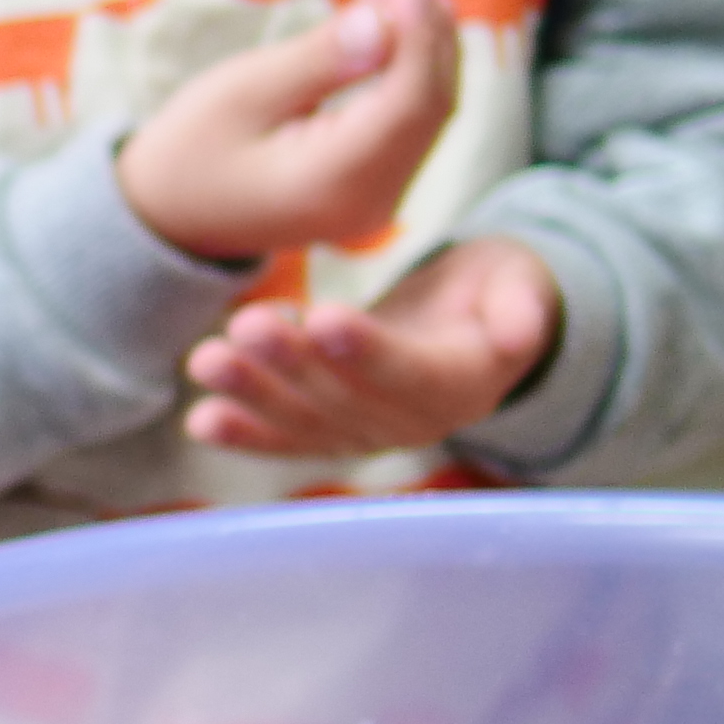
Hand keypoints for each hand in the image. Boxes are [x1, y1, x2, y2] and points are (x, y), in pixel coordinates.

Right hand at [114, 0, 458, 266]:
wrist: (168, 216)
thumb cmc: (191, 151)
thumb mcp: (242, 92)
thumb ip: (320, 58)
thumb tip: (384, 19)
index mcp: (334, 184)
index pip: (408, 103)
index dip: (416, 34)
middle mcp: (370, 203)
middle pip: (429, 105)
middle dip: (422, 30)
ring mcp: (378, 202)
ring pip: (427, 110)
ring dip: (419, 44)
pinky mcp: (375, 187)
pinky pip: (408, 122)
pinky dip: (405, 70)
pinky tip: (395, 24)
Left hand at [183, 235, 561, 460]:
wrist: (475, 322)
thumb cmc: (497, 289)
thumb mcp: (520, 283)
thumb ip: (521, 306)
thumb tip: (522, 335)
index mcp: (464, 385)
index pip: (409, 374)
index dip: (367, 352)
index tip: (324, 319)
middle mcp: (414, 423)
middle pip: (345, 400)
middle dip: (292, 365)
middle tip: (245, 326)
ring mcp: (370, 435)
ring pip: (307, 421)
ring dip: (252, 395)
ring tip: (206, 362)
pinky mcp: (335, 434)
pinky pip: (287, 440)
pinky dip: (244, 433)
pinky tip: (201, 421)